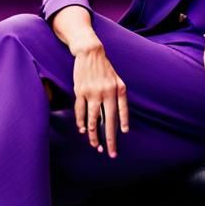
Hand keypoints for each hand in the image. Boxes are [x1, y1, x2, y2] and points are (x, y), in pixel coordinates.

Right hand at [72, 38, 127, 156]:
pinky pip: (80, 111)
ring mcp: (92, 93)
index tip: (123, 133)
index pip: (122, 110)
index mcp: (118, 89)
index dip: (123, 122)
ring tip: (95, 146)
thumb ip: (118, 95)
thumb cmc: (104, 68)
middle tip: (112, 153)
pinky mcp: (80, 92)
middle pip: (108, 120)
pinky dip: (81, 122)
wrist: (90, 52)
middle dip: (110, 139)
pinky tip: (82, 130)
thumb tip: (118, 116)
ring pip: (92, 119)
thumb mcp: (117, 79)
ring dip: (93, 135)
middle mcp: (107, 93)